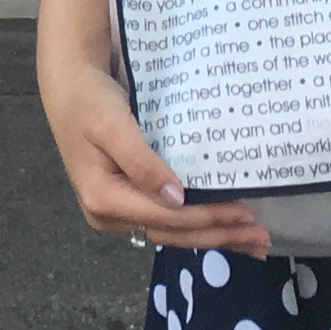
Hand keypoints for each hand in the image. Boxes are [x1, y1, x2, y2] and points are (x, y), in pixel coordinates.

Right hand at [36, 44, 271, 255]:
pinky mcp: (125, 203)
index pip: (166, 217)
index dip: (208, 218)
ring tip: (252, 243)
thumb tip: (176, 198)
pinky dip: (197, 226)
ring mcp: (115, 213)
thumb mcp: (113, 124)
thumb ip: (142, 161)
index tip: (245, 215)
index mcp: (102, 199)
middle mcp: (108, 215)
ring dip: (213, 236)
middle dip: (218, 236)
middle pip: (172, 232)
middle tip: (261, 240)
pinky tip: (222, 230)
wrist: (69, 86)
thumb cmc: (90, 100)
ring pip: (172, 233)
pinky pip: (166, 222)